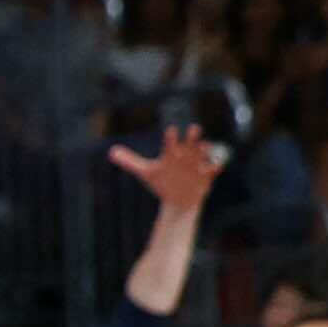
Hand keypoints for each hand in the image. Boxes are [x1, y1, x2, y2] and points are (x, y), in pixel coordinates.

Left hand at [112, 126, 227, 212]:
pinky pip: (213, 169)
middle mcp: (185, 157)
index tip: (171, 130)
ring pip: (202, 155)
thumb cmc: (163, 182)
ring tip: (204, 146)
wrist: (178, 199)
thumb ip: (129, 161)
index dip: (171, 138)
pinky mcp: (206, 176)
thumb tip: (111, 152)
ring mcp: (197, 165)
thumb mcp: (145, 172)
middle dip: (192, 137)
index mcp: (171, 155)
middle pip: (189, 145)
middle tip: (194, 128)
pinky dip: (215, 166)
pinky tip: (216, 165)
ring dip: (203, 150)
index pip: (169, 144)